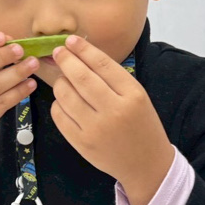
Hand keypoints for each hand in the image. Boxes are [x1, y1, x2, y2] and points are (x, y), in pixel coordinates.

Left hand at [50, 36, 174, 204]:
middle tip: (59, 52)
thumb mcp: (138, 97)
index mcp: (132, 95)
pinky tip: (64, 101)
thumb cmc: (142, 125)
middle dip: (66, 61)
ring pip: (66, 96)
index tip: (71, 41)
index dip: (83, 50)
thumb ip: (113, 79)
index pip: (102, 64)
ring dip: (60, 82)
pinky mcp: (81, 143)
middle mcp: (114, 110)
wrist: (146, 163)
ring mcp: (95, 128)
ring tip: (63, 79)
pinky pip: (60, 116)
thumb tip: (81, 56)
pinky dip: (58, 104)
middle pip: (81, 78)